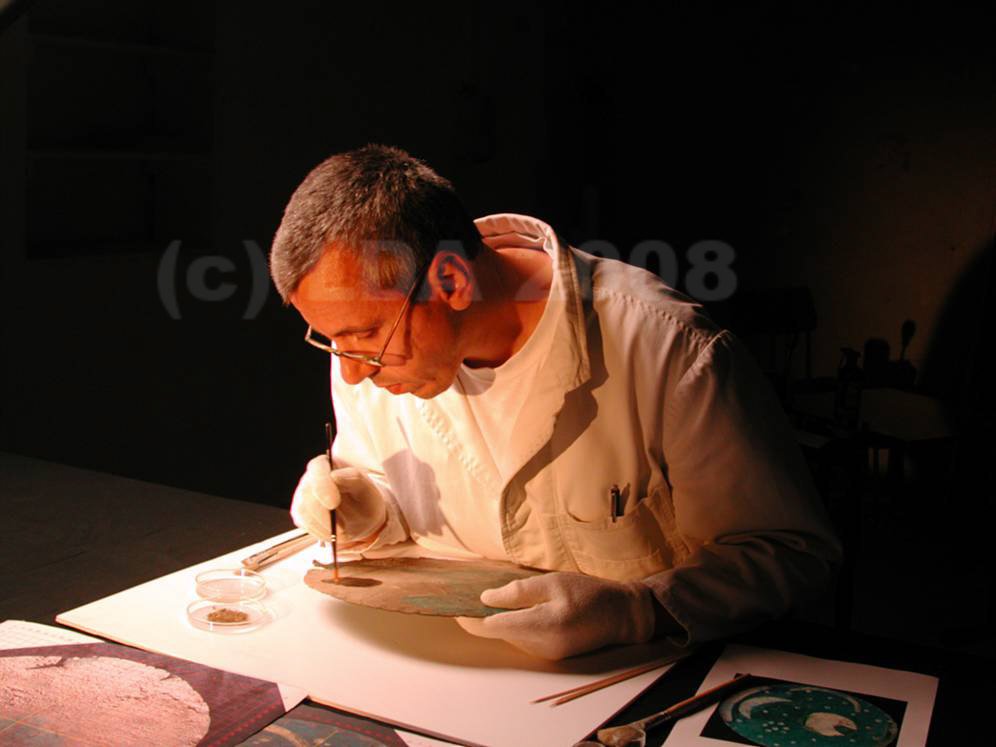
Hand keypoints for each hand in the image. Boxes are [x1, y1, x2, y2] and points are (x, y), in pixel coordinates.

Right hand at [289, 455, 386, 544]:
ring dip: (323, 525)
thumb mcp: (368, 489)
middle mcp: (310, 477)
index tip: (333, 503)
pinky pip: (305, 523)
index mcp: (327, 464)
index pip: (317, 469)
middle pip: (306, 493)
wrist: (361, 517)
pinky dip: (320, 531)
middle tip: (342, 527)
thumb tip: (335, 476)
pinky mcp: (300, 513)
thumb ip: (355, 479)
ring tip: (342, 530)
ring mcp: (302, 495)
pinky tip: (333, 533)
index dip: (323, 486)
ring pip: (303, 511)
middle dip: (324, 514)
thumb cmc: (364, 499)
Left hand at [455, 571, 656, 659]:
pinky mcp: (551, 654)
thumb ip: (518, 592)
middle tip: (468, 594)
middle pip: (497, 633)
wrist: (622, 616)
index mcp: (541, 626)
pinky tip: (516, 609)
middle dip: (482, 616)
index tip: (455, 602)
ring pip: (509, 636)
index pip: (492, 626)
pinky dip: (515, 625)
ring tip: (491, 597)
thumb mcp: (554, 582)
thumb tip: (486, 599)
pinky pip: (523, 639)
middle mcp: (540, 646)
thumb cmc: (589, 593)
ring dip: (499, 620)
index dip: (470, 616)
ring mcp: (545, 654)